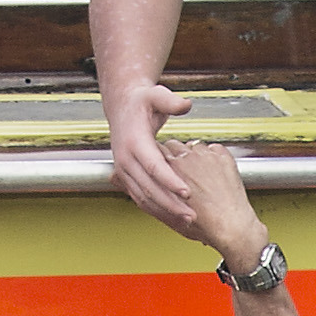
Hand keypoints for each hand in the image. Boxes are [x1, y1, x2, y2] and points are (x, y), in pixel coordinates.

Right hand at [107, 83, 199, 234]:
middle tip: (192, 215)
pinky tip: (172, 217)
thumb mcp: (156, 94)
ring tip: (186, 220)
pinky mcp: (126, 176)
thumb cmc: (142, 101)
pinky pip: (140, 197)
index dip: (170, 181)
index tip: (187, 192)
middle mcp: (125, 159)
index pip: (153, 166)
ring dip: (164, 211)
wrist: (122, 106)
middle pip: (149, 188)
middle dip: (171, 204)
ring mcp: (124, 170)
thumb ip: (170, 101)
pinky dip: (156, 209)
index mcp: (134, 141)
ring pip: (143, 197)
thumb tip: (185, 105)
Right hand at [167, 142, 270, 263]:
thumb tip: (155, 190)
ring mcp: (205, 156)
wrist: (230, 225)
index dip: (159, 159)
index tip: (162, 164)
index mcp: (169, 169)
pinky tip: (214, 170)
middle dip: (175, 155)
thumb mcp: (169, 213)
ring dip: (194, 156)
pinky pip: (215, 149)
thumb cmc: (203, 224)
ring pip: (194, 146)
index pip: (157, 150)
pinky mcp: (223, 157)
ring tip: (199, 171)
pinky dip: (214, 157)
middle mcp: (186, 158)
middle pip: (174, 145)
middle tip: (181, 169)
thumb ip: (159, 195)